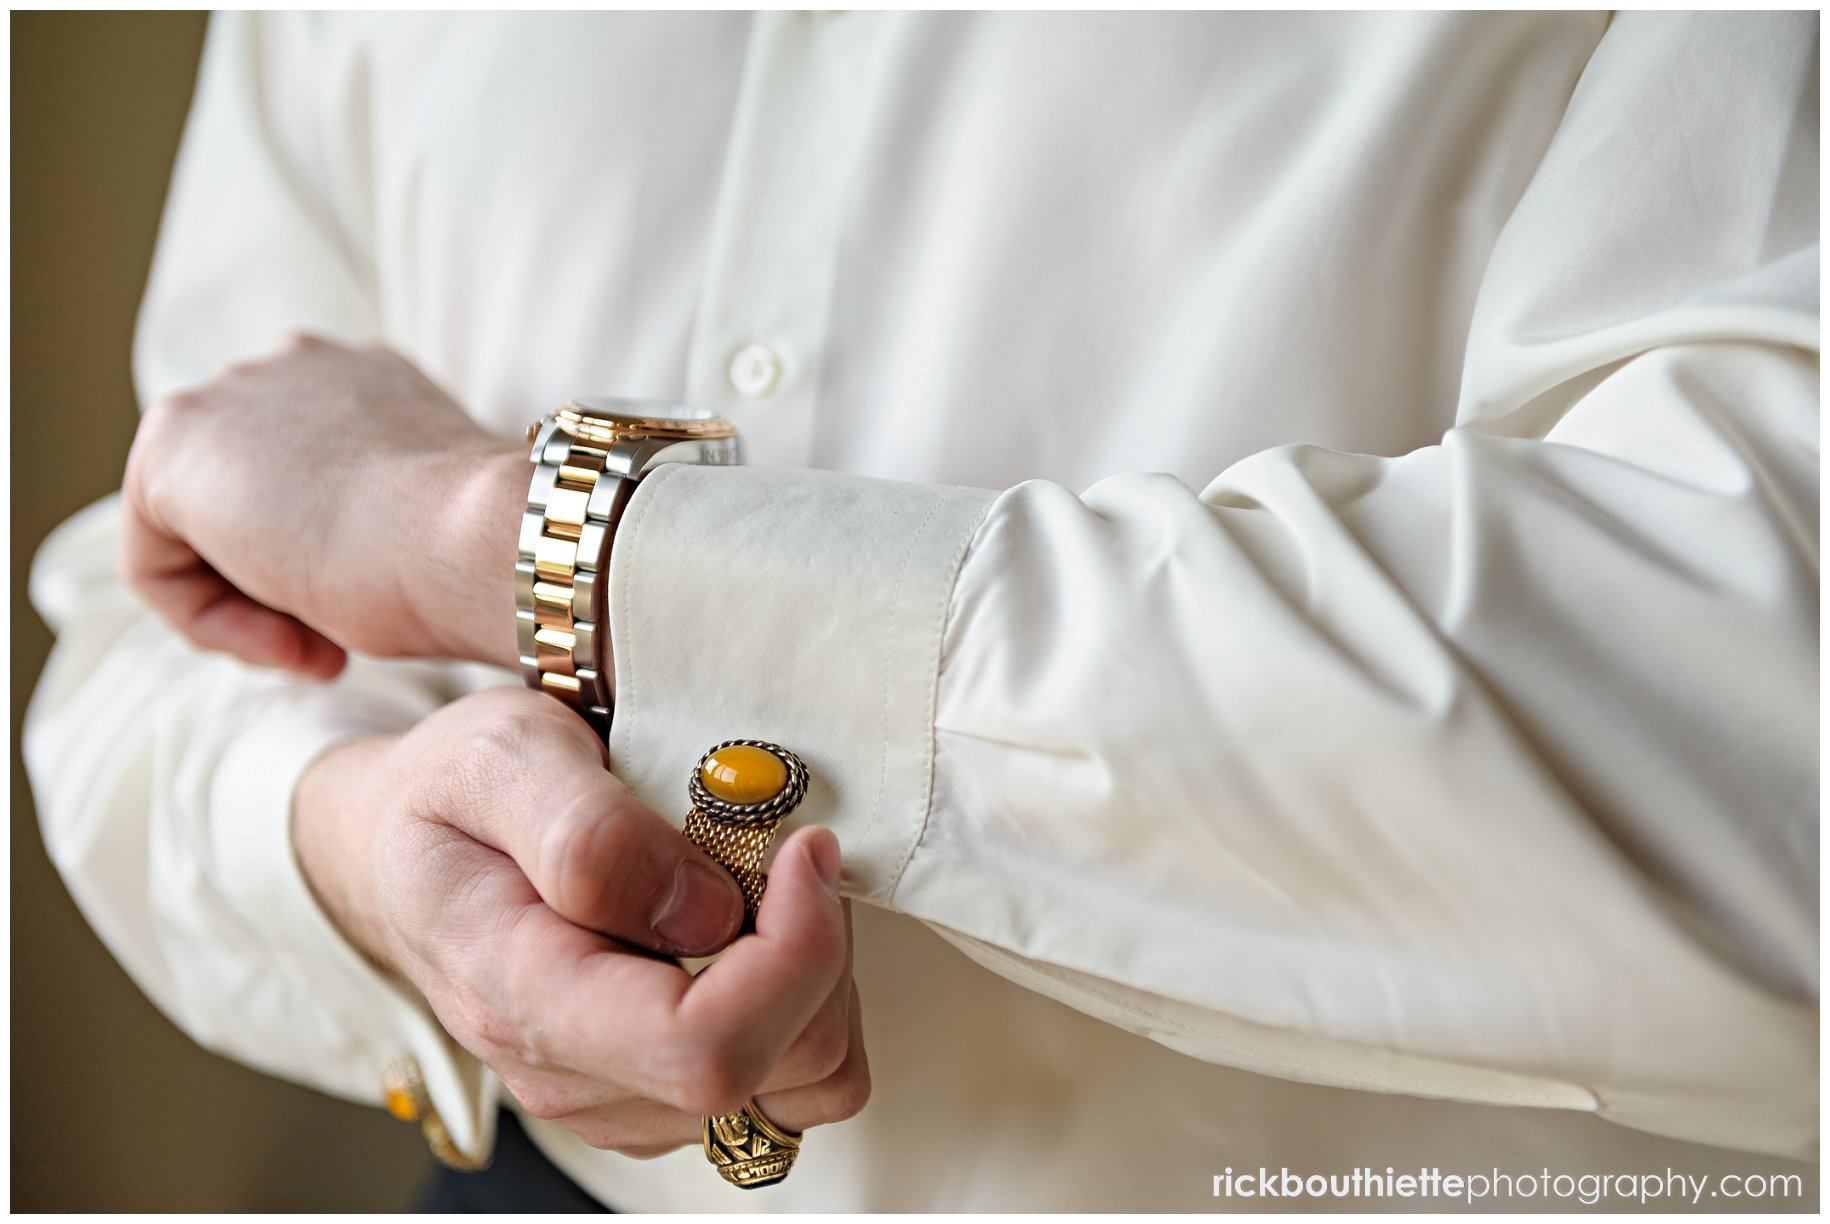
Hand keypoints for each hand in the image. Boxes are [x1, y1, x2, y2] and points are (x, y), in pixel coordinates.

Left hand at [121, 334, 527, 677]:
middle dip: (278, 585)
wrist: (483, 541)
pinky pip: (157, 565)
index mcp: (368, 381)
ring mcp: (230, 394)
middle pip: (246, 502)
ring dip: (250, 607)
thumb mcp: (424, 527)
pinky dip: (209, 621)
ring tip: (317, 649)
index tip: (372, 619)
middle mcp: (295, 367)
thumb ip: (376, 516)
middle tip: (336, 644)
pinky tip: (287, 641)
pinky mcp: (173, 445)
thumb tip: (338, 563)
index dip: (327, 567)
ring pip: (197, 532)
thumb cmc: (475, 556)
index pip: (306, 482)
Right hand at [295, 688, 868, 1154]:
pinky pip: (794, 1077)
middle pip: (778, 1065)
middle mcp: (571, 1075)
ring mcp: (620, 1096)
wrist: (402, 852)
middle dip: (819, 948)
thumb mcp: (498, 757)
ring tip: (767, 884)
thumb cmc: (447, 795)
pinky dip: (808, 1001)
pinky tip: (760, 930)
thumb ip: (591, 833)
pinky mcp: (659, 1093)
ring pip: (806, 1078)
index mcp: (521, 997)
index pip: (699, 1048)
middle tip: (787, 847)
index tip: (803, 849)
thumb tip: (706, 911)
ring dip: (821, 974)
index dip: (791, 955)